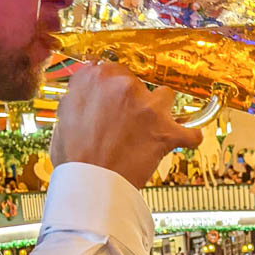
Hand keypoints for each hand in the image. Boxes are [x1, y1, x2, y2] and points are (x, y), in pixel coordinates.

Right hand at [51, 62, 203, 188]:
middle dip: (136, 101)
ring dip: (162, 111)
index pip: (114, 71)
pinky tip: (184, 141)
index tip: (118, 100)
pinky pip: (190, 132)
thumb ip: (80, 96)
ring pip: (166, 97)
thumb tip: (89, 91)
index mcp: (95, 78)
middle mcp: (123, 85)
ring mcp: (147, 106)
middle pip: (139, 84)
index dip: (117, 90)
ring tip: (153, 128)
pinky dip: (189, 138)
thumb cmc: (74, 155)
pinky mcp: (165, 131)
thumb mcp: (64, 115)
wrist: (89, 183)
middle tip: (127, 123)